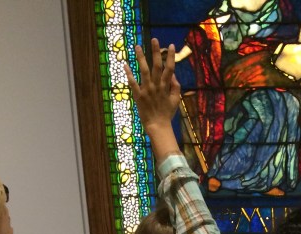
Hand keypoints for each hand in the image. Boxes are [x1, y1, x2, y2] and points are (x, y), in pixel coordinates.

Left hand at [124, 39, 180, 153]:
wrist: (158, 126)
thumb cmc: (167, 114)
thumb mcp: (176, 101)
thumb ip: (176, 87)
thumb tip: (174, 75)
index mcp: (166, 87)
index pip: (169, 69)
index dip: (170, 57)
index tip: (170, 45)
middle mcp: (157, 86)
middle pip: (156, 66)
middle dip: (155, 52)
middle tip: (153, 39)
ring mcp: (147, 90)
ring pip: (144, 71)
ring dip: (141, 58)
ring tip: (137, 46)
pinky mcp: (139, 96)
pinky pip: (133, 83)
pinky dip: (129, 74)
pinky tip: (125, 64)